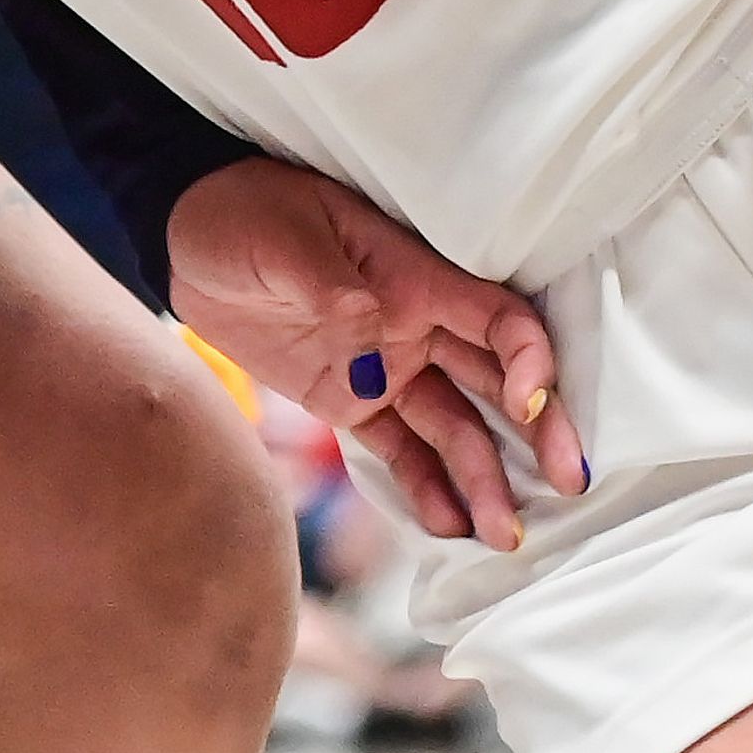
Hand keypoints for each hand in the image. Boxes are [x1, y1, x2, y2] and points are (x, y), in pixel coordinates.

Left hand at [165, 158, 589, 550]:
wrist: (184, 236)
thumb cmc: (242, 215)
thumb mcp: (283, 243)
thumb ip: (333, 293)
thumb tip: (374, 347)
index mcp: (414, 276)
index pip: (498, 318)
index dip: (528, 360)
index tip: (530, 406)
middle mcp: (416, 324)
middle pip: (496, 381)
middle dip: (538, 433)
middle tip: (568, 485)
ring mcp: (385, 365)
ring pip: (455, 426)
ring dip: (484, 477)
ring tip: (505, 536)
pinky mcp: (349, 400)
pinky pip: (399, 448)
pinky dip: (426, 487)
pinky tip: (449, 529)